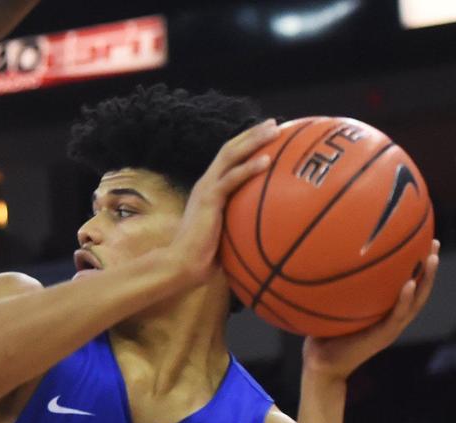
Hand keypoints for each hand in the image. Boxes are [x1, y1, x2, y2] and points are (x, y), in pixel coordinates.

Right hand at [167, 119, 279, 286]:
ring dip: (252, 140)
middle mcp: (206, 184)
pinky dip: (249, 168)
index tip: (268, 137)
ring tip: (274, 130)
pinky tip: (267, 161)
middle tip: (275, 124)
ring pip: (230, 155)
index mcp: (209, 191)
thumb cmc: (202, 259)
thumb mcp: (226, 237)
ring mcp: (206, 190)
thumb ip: (242, 230)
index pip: (227, 160)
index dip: (246, 145)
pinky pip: (231, 178)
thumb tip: (268, 241)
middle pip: (230, 149)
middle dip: (252, 134)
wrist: (181, 265)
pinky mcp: (208, 199)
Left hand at [303, 240, 438, 380]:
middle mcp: (393, 319)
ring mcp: (391, 328)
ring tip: (431, 258)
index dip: (416, 267)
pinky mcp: (383, 336)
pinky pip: (397, 315)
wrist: (321, 366)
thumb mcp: (331, 308)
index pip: (408, 286)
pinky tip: (409, 284)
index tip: (420, 243)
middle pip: (419, 290)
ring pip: (416, 301)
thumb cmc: (322, 336)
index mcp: (385, 312)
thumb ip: (335, 289)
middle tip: (433, 243)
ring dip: (426, 280)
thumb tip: (321, 261)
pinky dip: (405, 300)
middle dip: (428, 267)